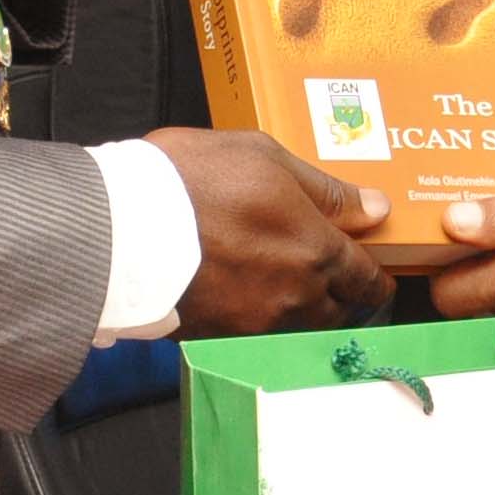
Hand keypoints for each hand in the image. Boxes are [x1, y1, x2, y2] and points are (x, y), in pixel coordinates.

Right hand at [149, 128, 392, 335]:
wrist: (119, 227)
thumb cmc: (192, 178)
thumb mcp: (264, 157)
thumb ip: (326, 189)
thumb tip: (376, 208)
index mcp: (316, 251)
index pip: (367, 280)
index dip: (376, 277)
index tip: (373, 272)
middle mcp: (296, 297)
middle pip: (338, 309)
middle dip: (339, 292)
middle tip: (326, 269)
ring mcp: (256, 324)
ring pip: (299, 325)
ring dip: (301, 307)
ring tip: (279, 278)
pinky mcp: (220, 337)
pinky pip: (256, 333)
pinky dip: (258, 317)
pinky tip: (240, 290)